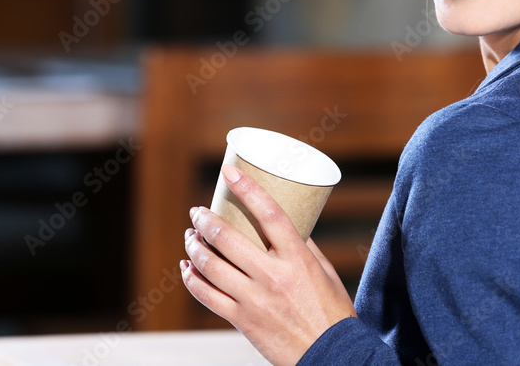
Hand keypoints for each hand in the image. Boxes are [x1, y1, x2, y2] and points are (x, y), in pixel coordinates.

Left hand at [182, 163, 355, 365]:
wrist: (331, 355)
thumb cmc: (332, 311)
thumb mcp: (324, 272)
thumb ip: (304, 247)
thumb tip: (287, 223)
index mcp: (298, 259)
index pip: (270, 214)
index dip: (247, 188)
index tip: (229, 172)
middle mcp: (273, 276)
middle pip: (228, 238)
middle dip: (205, 220)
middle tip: (197, 211)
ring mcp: (255, 299)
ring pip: (211, 266)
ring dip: (194, 246)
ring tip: (191, 236)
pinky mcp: (242, 320)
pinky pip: (207, 296)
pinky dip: (192, 279)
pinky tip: (187, 268)